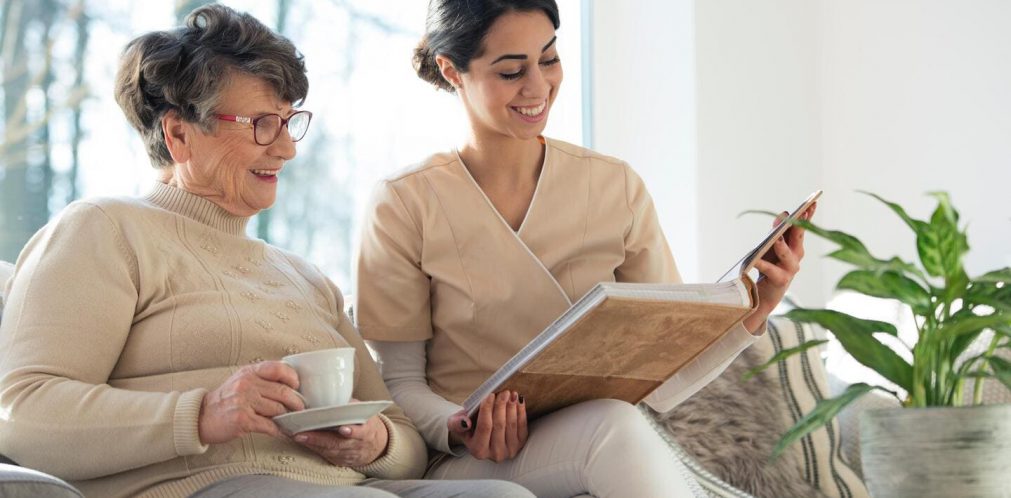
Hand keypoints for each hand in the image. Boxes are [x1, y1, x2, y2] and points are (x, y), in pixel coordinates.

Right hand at [198, 361, 304, 444]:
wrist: (201, 417)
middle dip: (296, 402)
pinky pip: (269, 425)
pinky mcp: (243, 420)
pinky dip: (279, 430)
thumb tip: (288, 382)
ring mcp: (244, 402)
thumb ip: (261, 378)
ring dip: (288, 417)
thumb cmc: (225, 399)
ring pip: (278, 409)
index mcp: (249, 372)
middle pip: (282, 391)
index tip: (298, 386)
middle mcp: (246, 384)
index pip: (278, 368)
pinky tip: (283, 432)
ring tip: (292, 420)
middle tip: (301, 408)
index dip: (292, 378)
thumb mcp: (241, 380)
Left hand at [292, 399, 388, 466]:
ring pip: (329, 451)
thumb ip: (352, 405)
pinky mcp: (341, 461)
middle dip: (319, 439)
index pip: (360, 432)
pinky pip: (326, 456)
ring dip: (312, 444)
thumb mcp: (365, 413)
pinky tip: (303, 442)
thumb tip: (334, 394)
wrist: (377, 447)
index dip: (352, 432)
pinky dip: (314, 449)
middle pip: (337, 443)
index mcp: (367, 431)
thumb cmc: (367, 425)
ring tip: (297, 436)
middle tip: (302, 434)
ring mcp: (348, 455)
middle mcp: (357, 445)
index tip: (342, 429)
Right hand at [447, 390, 527, 461]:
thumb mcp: (455, 424)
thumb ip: (457, 423)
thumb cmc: (466, 427)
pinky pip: (522, 426)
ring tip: (511, 393)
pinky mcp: (520, 444)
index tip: (490, 395)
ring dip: (512, 407)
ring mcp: (509, 450)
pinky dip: (521, 411)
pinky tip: (518, 400)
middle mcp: (495, 454)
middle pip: (499, 425)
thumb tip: (465, 422)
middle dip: (501, 406)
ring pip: (512, 425)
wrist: (478, 433)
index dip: (487, 410)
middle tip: (503, 392)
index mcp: (478, 450)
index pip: (484, 427)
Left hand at [744, 202, 816, 331]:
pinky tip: (755, 260)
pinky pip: (771, 270)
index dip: (807, 215)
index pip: (802, 227)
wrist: (763, 294)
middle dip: (799, 225)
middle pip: (798, 238)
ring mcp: (790, 269)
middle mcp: (797, 256)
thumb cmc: (768, 267)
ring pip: (787, 255)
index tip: (812, 203)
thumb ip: (776, 231)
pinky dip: (763, 264)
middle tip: (798, 213)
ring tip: (776, 239)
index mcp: (795, 245)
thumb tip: (783, 214)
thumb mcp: (771, 246)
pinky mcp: (781, 280)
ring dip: (782, 246)